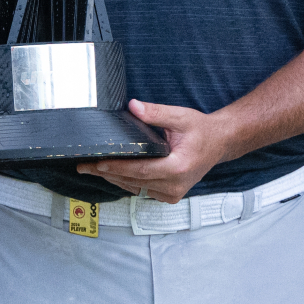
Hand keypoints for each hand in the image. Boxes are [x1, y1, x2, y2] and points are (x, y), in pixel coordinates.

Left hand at [75, 99, 230, 203]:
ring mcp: (172, 193)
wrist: (219, 144)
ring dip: (114, 179)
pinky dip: (128, 182)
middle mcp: (174, 186)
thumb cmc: (201, 131)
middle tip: (84, 166)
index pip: (139, 170)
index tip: (97, 164)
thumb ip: (156, 113)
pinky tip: (113, 173)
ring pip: (135, 188)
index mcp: (177, 168)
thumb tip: (133, 107)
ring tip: (92, 169)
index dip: (116, 168)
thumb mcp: (181, 117)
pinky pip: (143, 190)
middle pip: (133, 181)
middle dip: (107, 173)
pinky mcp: (169, 196)